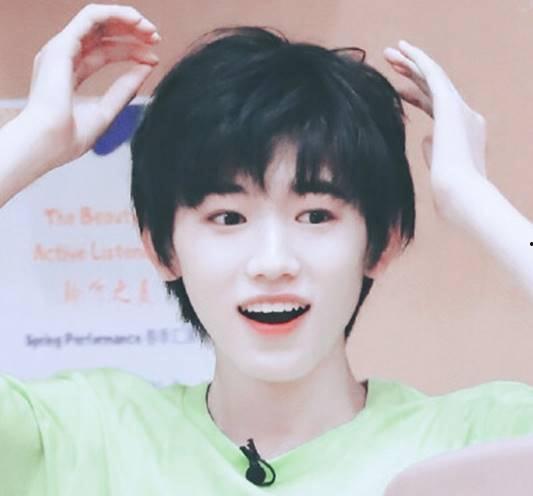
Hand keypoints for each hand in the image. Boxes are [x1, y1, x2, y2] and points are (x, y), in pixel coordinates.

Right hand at [22, 4, 160, 169]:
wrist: (49, 143)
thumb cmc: (69, 136)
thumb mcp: (107, 110)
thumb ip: (125, 88)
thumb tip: (146, 68)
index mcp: (70, 72)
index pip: (105, 52)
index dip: (131, 52)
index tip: (154, 59)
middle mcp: (64, 57)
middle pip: (101, 33)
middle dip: (131, 32)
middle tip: (156, 38)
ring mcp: (62, 50)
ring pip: (97, 20)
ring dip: (126, 20)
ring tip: (150, 30)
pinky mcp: (62, 45)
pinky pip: (90, 16)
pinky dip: (115, 14)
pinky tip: (136, 21)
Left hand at [384, 41, 486, 224]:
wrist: (460, 195)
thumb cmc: (448, 194)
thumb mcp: (439, 168)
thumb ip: (434, 150)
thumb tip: (425, 138)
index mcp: (462, 132)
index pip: (435, 106)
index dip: (415, 95)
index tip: (395, 90)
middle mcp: (466, 116)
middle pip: (433, 88)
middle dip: (411, 73)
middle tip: (391, 61)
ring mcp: (461, 110)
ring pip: (433, 77)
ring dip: (411, 63)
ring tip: (390, 53)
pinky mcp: (452, 106)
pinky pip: (434, 75)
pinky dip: (419, 61)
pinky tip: (404, 52)